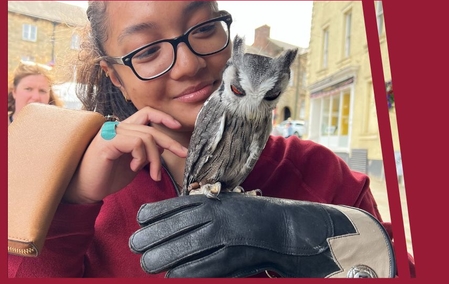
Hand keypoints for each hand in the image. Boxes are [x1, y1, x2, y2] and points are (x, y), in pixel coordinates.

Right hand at [63, 107, 187, 203]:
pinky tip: (134, 168)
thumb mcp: (133, 164)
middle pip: (151, 126)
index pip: (147, 113)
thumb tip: (163, 147)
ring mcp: (111, 133)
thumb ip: (146, 153)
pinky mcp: (107, 142)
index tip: (178, 126)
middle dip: (170, 141)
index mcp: (124, 130)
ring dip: (155, 158)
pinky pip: (135, 143)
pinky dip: (141, 157)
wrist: (84, 190)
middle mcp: (117, 127)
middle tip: (183, 153)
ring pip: (146, 136)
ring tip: (154, 174)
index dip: (163, 117)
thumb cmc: (106, 178)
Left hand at [129, 193, 395, 277]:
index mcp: (204, 201)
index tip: (141, 226)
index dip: (144, 221)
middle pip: (157, 236)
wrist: (283, 229)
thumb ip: (194, 206)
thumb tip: (160, 218)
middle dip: (143, 245)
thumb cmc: (248, 212)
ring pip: (170, 257)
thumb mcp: (221, 200)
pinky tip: (173, 272)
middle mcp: (207, 219)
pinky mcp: (225, 262)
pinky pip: (191, 272)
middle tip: (140, 250)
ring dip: (157, 262)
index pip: (158, 211)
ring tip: (151, 264)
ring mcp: (216, 241)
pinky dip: (179, 273)